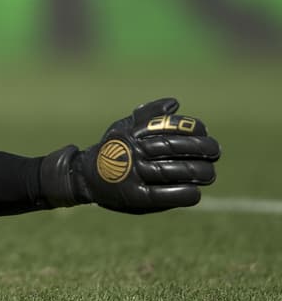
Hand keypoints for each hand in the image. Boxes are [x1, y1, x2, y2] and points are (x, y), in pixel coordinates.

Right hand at [41, 98, 219, 213]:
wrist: (86, 176)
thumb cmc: (113, 151)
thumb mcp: (124, 128)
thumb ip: (148, 116)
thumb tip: (174, 103)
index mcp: (131, 134)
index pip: (166, 126)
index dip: (190, 128)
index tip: (205, 130)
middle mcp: (131, 152)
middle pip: (172, 147)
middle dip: (200, 149)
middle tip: (216, 151)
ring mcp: (132, 174)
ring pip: (170, 171)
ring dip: (197, 172)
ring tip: (210, 173)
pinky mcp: (134, 197)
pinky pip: (163, 195)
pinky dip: (183, 194)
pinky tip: (196, 192)